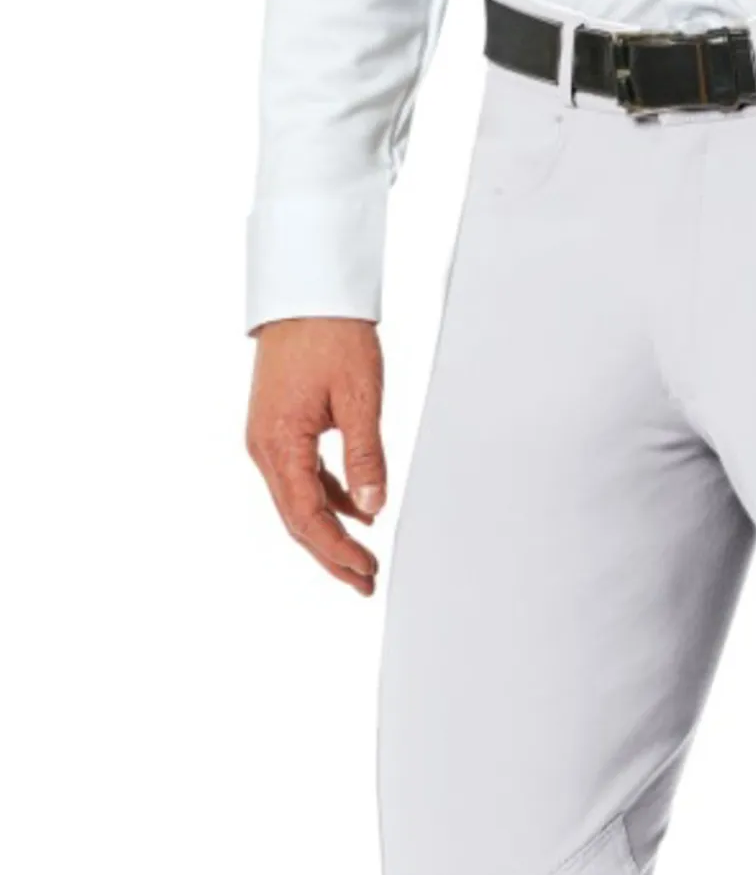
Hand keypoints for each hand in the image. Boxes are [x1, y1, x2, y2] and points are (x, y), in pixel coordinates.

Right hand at [246, 317, 385, 594]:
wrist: (307, 292)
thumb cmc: (330, 334)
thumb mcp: (361, 398)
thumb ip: (366, 456)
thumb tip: (373, 505)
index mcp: (278, 443)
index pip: (307, 517)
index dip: (337, 550)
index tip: (366, 571)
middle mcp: (264, 446)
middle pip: (297, 519)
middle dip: (331, 555)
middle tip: (365, 582)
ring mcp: (268, 438)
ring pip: (298, 502)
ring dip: (330, 532)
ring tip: (363, 558)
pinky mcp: (279, 428)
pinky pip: (302, 478)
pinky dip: (329, 500)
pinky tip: (358, 511)